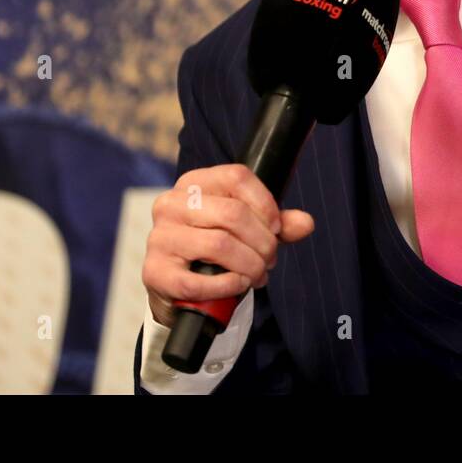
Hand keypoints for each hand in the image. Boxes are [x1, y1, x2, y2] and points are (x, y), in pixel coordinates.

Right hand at [142, 163, 314, 326]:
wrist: (177, 284)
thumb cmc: (214, 247)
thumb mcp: (248, 228)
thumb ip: (278, 223)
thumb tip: (306, 223)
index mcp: (194, 182)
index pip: (237, 177)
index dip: (266, 203)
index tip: (277, 228)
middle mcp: (171, 203)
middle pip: (233, 214)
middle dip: (263, 242)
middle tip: (270, 259)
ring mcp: (159, 237)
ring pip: (219, 245)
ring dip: (250, 265)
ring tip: (258, 274)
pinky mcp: (155, 271)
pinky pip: (199, 281)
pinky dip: (228, 285)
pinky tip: (238, 285)